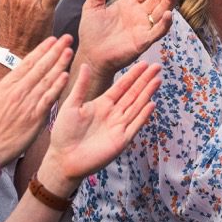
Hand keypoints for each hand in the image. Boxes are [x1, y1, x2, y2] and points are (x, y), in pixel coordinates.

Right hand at [0, 35, 72, 164]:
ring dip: (60, 65)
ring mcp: (28, 104)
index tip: (53, 39)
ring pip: (47, 81)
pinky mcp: (35, 118)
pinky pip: (48, 100)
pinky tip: (66, 76)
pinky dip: (57, 88)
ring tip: (69, 51)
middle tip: (67, 38)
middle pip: (40, 68)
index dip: (42, 50)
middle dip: (55, 51)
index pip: (28, 62)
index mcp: (7, 85)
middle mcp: (19, 92)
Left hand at [40, 61, 160, 195]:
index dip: (133, 75)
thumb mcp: (71, 105)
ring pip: (137, 106)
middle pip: (133, 94)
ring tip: (158, 80)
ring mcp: (118, 127)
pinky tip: (152, 104)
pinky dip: (143, 115)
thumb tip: (86, 64)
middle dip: (145, 80)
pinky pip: (135, 125)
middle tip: (157, 66)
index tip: (143, 63)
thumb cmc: (64, 133)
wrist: (63, 158)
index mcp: (102, 104)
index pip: (122, 86)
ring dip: (147, 94)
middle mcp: (113, 113)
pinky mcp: (121, 140)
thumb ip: (81, 86)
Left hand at [76, 0, 174, 81]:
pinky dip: (165, 23)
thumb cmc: (91, 33)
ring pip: (162, 12)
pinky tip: (169, 14)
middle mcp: (140, 14)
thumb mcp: (92, 5)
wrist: (90, 55)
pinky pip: (158, 31)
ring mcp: (144, 27)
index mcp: (129, 4)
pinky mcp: (144, 41)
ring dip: (168, 1)